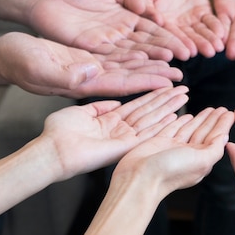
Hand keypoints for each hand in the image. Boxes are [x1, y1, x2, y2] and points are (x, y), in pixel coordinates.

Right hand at [0, 32, 181, 97]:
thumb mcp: (39, 69)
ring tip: (173, 62)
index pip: (124, 85)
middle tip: (182, 74)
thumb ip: (64, 74)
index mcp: (85, 85)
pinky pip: (117, 55)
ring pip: (128, 66)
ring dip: (150, 64)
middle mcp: (93, 79)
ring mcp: (91, 69)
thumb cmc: (18, 64)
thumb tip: (91, 73)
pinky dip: (133, 53)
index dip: (147, 83)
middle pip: (132, 77)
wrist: (7, 55)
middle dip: (157, 75)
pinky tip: (149, 52)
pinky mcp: (88, 58)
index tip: (169, 83)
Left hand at [29, 0, 192, 61]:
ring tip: (170, 68)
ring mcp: (106, 45)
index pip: (152, 30)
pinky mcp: (90, 51)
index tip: (185, 45)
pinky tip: (143, 67)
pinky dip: (128, 64)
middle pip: (147, 47)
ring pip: (133, 56)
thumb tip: (147, 7)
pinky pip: (112, 59)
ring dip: (151, 63)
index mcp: (127, 19)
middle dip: (166, 54)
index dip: (169, 38)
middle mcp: (120, 35)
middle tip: (186, 60)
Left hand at [40, 86, 189, 179]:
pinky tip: (174, 116)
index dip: (152, 94)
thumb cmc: (57, 133)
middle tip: (183, 89)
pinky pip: (146, 134)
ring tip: (184, 97)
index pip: (136, 104)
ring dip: (168, 108)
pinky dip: (161, 125)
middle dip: (166, 99)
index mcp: (108, 119)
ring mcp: (123, 138)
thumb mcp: (79, 112)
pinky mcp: (124, 147)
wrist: (51, 151)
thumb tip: (115, 103)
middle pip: (148, 111)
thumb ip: (99, 107)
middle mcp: (119, 129)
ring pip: (151, 120)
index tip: (166, 84)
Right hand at [113, 106, 233, 197]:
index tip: (231, 112)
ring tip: (210, 109)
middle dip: (214, 120)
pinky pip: (173, 129)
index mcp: (201, 160)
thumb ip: (214, 149)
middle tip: (222, 108)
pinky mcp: (159, 143)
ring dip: (201, 119)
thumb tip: (225, 137)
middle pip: (205, 133)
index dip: (223, 125)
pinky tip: (188, 116)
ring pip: (190, 130)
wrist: (139, 177)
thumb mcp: (200, 160)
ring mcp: (173, 148)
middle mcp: (188, 154)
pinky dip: (181, 122)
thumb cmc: (171, 171)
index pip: (215, 138)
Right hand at [135, 0, 224, 58]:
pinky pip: (211, 20)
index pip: (172, 36)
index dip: (181, 44)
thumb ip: (147, 6)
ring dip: (211, 39)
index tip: (189, 52)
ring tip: (219, 46)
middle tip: (210, 52)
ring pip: (202, 32)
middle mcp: (178, 27)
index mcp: (163, 26)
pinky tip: (223, 32)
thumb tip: (157, 20)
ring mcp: (191, 21)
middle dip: (200, 44)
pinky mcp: (203, 13)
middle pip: (190, 38)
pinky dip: (217, 26)